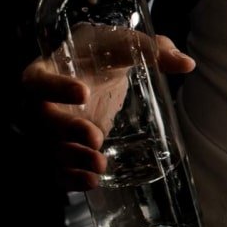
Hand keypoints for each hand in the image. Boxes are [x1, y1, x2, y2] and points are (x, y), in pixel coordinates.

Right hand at [21, 29, 194, 190]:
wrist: (92, 69)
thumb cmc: (103, 53)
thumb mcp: (124, 44)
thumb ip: (152, 49)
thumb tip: (187, 63)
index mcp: (48, 70)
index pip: (39, 80)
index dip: (56, 88)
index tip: (84, 93)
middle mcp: (43, 102)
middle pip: (44, 120)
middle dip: (68, 132)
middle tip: (95, 138)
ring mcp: (51, 129)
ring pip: (52, 148)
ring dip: (73, 160)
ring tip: (100, 165)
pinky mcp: (65, 149)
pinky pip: (58, 169)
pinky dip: (71, 179)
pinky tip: (92, 182)